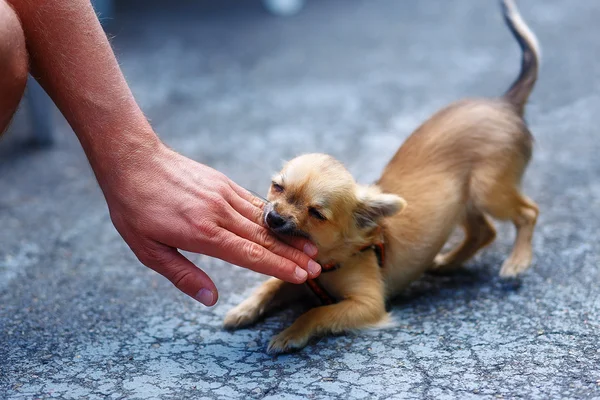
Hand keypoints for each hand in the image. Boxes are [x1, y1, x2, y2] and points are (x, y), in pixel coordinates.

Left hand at [100, 143, 320, 305]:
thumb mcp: (147, 249)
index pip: (250, 254)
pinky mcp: (223, 183)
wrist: (133, 160)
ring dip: (288, 236)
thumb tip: (210, 298)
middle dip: (292, 255)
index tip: (301, 276)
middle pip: (264, 238)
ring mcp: (223, 195)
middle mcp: (218, 213)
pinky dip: (270, 218)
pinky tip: (283, 227)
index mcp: (201, 233)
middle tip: (316, 267)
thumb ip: (182, 275)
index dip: (278, 267)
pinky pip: (252, 203)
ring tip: (309, 248)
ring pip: (263, 220)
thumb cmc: (135, 208)